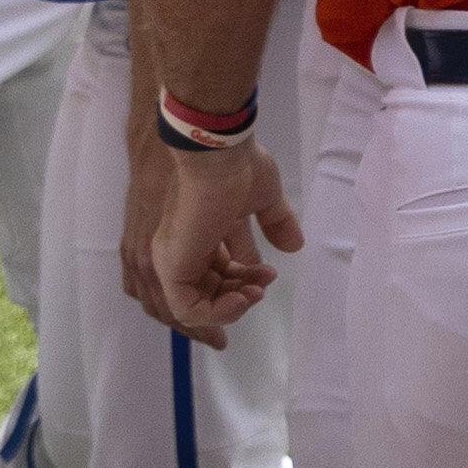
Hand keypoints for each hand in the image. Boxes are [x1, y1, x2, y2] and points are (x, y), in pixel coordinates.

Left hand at [126, 135, 298, 341]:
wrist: (217, 155)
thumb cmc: (238, 168)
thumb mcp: (266, 198)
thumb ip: (277, 222)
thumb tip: (294, 245)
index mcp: (200, 234)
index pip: (215, 274)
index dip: (243, 283)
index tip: (268, 277)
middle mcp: (183, 250)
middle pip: (208, 292)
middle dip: (240, 297)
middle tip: (264, 284)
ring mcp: (175, 260)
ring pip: (197, 306)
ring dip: (232, 307)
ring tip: (257, 290)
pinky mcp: (173, 267)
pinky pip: (188, 309)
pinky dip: (218, 312)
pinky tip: (243, 296)